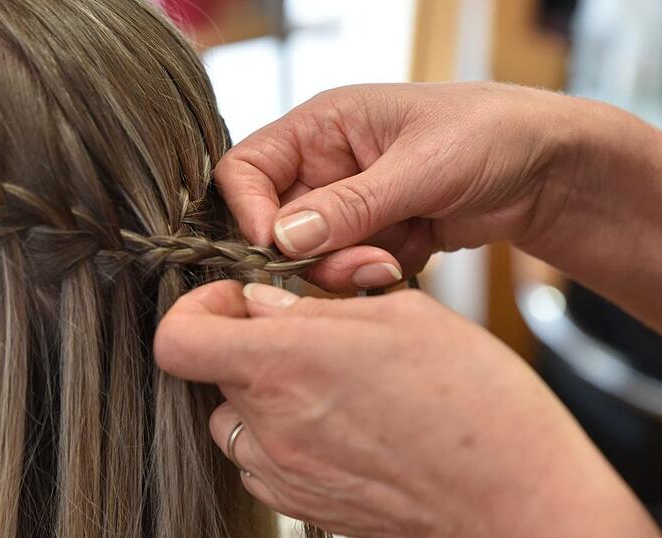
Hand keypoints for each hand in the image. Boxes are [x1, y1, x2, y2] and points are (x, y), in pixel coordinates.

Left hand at [155, 281, 659, 537]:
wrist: (515, 496)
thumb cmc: (475, 403)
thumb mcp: (401, 315)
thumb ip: (316, 306)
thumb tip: (263, 302)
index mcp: (287, 363)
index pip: (179, 339)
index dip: (197, 309)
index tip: (235, 301)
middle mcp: (272, 424)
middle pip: (213, 374)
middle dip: (250, 345)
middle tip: (306, 337)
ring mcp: (283, 473)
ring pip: (235, 419)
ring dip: (265, 394)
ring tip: (330, 384)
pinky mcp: (302, 505)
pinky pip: (262, 461)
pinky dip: (283, 436)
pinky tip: (341, 424)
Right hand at [214, 83, 661, 329]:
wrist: (548, 170)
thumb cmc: (489, 134)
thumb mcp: (419, 166)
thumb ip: (349, 205)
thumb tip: (281, 239)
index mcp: (321, 126)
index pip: (245, 170)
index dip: (250, 213)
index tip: (278, 249)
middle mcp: (323, 166)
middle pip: (275, 225)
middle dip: (313, 255)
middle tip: (363, 263)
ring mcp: (347, 206)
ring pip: (310, 257)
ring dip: (347, 269)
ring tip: (395, 260)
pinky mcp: (371, 237)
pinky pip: (346, 271)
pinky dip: (374, 274)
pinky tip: (414, 257)